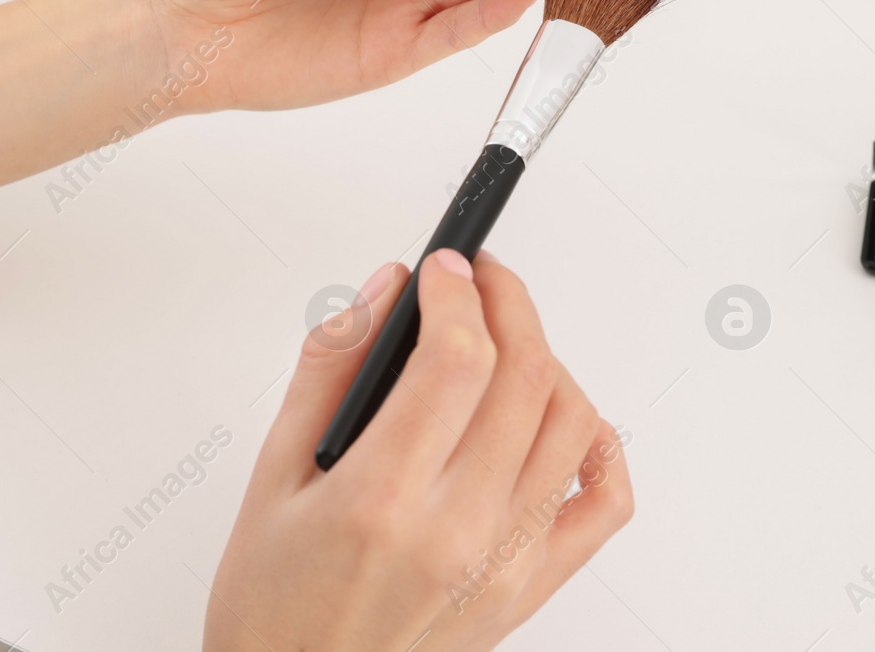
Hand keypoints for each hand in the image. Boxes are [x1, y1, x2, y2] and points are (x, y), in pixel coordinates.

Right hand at [205, 250, 632, 650]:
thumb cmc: (274, 605)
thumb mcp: (270, 477)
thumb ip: (329, 370)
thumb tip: (387, 292)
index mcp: (381, 498)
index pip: (457, 358)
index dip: (457, 291)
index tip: (443, 268)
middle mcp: (457, 531)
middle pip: (525, 375)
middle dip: (507, 302)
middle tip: (479, 280)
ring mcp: (505, 561)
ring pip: (572, 422)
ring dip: (547, 359)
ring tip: (506, 344)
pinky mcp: (531, 587)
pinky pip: (604, 503)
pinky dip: (599, 446)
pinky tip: (561, 420)